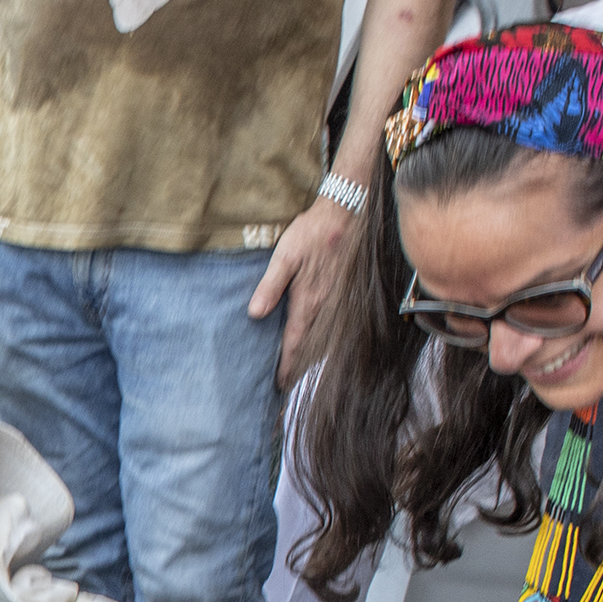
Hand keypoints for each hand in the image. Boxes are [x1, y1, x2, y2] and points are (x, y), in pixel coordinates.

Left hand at [249, 190, 356, 389]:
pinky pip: (336, 327)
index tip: (279, 385)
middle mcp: (326, 307)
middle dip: (301, 369)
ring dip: (314, 359)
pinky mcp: (346, 294)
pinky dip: (327, 343)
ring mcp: (339, 302)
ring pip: (326, 340)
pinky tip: (322, 349)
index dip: (287, 366)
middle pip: (312, 348)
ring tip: (302, 376)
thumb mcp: (285, 256)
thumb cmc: (313, 233)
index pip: (295, 343)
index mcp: (308, 301)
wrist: (347, 213)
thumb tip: (255, 314)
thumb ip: (270, 286)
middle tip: (288, 388)